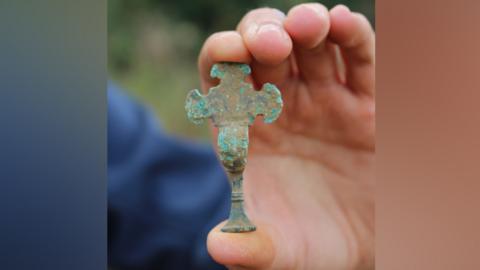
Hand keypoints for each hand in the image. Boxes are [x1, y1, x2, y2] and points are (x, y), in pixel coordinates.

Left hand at [198, 4, 374, 268]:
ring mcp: (322, 99)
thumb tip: (219, 248)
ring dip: (307, 23)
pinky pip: (358, 60)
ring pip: (310, 43)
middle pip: (261, 47)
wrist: (365, 247)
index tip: (231, 53)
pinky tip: (346, 23)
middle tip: (273, 42)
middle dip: (263, 33)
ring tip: (311, 23)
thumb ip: (251, 248)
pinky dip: (353, 37)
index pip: (221, 78)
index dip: (222, 58)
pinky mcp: (364, 102)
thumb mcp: (282, 252)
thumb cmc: (313, 245)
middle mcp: (279, 105)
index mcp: (245, 130)